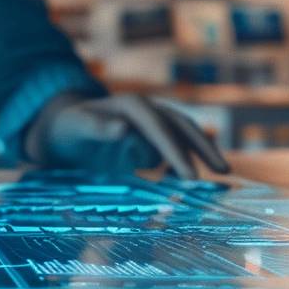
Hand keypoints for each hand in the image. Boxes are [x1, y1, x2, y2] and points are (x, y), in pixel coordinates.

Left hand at [24, 93, 229, 178]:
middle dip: (203, 148)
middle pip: (182, 127)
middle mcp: (148, 111)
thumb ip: (97, 128)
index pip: (160, 128)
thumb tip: (124, 130)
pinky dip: (186, 162)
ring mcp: (153, 124)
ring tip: (220, 176)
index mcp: (133, 106)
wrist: (65, 127)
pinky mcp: (153, 138)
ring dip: (201, 153)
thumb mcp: (77, 126)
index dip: (176, 151)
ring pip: (184, 136)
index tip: (190, 176)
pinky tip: (191, 182)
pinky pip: (174, 149)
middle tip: (222, 171)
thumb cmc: (70, 127)